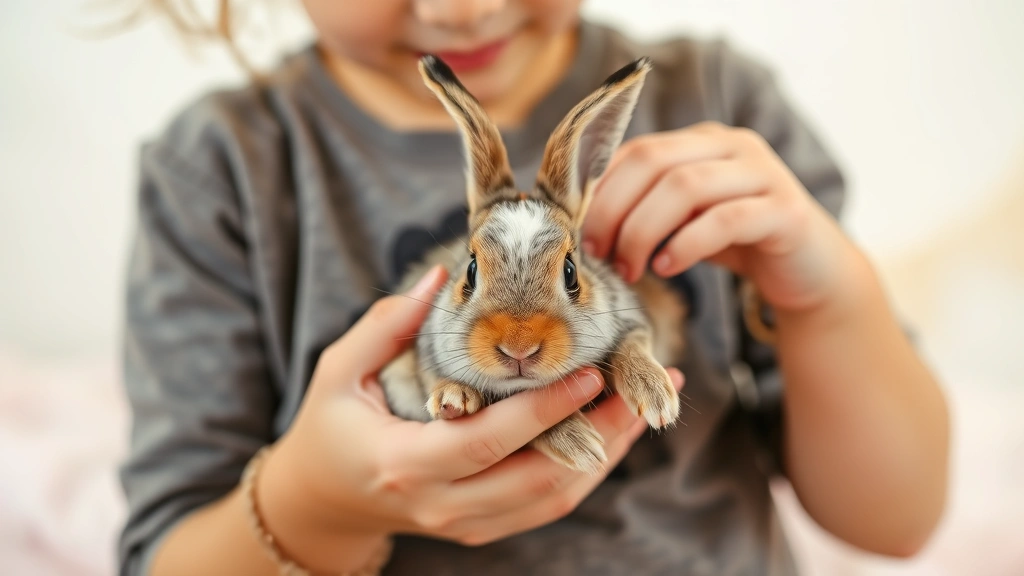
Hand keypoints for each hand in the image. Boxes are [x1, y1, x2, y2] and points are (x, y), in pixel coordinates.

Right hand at [256, 265, 683, 570]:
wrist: (322, 503)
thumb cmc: (329, 428)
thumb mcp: (339, 372)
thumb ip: (387, 325)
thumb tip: (442, 277)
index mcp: (406, 463)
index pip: (489, 440)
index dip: (546, 409)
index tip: (592, 371)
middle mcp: (442, 504)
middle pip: (540, 479)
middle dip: (601, 434)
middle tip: (640, 385)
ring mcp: (465, 524)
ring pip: (554, 498)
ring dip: (605, 454)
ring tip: (640, 405)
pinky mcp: (481, 528)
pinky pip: (546, 505)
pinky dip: (584, 470)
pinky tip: (608, 432)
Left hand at [582, 121, 856, 312]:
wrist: (810, 272)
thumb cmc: (736, 244)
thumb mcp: (683, 220)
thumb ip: (646, 209)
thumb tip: (586, 226)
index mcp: (701, 142)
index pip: (636, 150)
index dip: (600, 191)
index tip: (580, 236)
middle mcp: (732, 146)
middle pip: (654, 162)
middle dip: (614, 210)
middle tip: (598, 253)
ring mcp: (763, 173)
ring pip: (686, 186)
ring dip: (644, 230)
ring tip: (631, 267)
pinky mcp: (785, 210)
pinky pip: (726, 219)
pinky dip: (687, 243)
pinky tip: (667, 266)